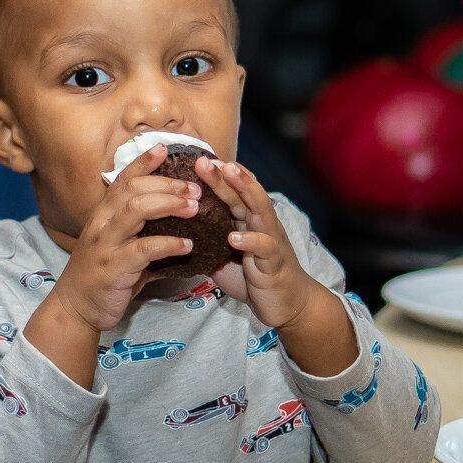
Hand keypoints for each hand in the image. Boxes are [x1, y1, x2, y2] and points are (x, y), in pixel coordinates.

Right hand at [46, 144, 198, 333]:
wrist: (77, 307)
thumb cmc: (104, 275)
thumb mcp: (120, 246)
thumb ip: (142, 230)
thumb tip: (177, 220)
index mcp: (103, 215)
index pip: (122, 180)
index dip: (142, 162)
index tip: (163, 148)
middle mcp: (102, 224)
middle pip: (133, 190)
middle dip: (167, 184)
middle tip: (196, 187)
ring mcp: (106, 245)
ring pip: (135, 210)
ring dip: (168, 204)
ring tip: (194, 208)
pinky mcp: (114, 268)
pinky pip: (144, 250)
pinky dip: (169, 244)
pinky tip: (187, 246)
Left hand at [194, 158, 315, 328]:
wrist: (288, 303)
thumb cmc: (255, 276)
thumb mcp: (225, 254)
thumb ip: (208, 238)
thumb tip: (175, 229)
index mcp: (248, 219)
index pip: (234, 190)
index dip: (216, 175)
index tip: (193, 160)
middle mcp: (261, 223)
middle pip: (243, 192)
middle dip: (224, 174)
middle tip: (203, 159)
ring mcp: (271, 239)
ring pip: (259, 208)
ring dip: (243, 189)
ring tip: (227, 174)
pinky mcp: (274, 262)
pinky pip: (264, 247)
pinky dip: (250, 240)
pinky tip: (234, 237)